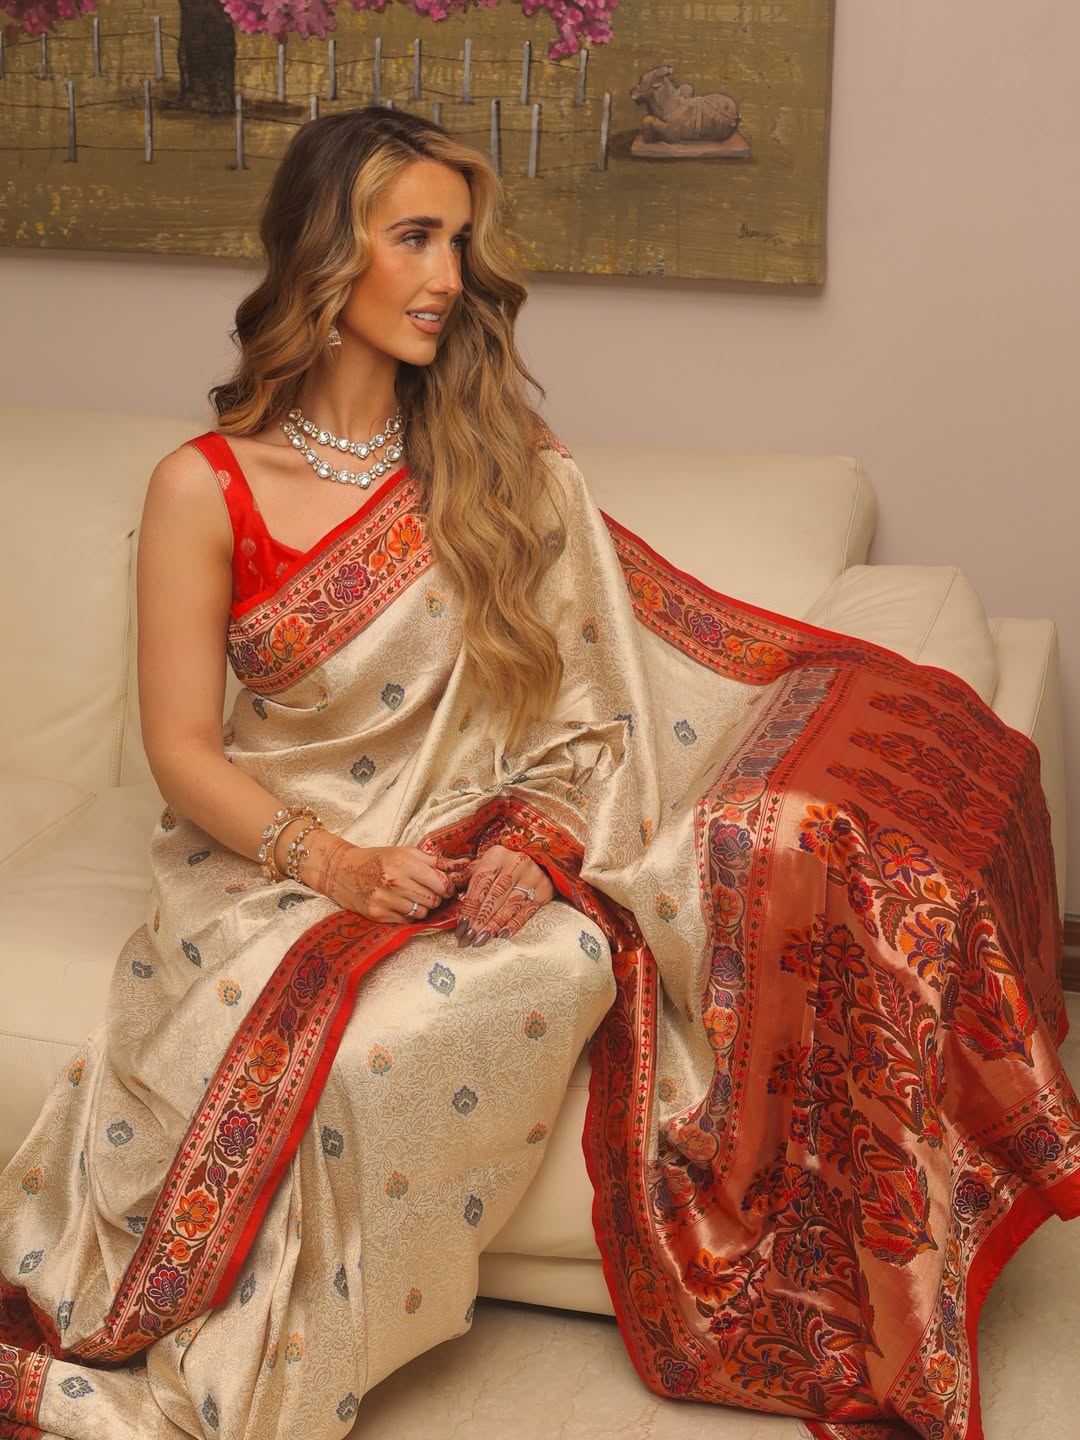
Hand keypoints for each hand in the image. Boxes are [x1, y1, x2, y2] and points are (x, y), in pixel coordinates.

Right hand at [304, 835, 462, 923]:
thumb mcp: (406, 852)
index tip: (444, 886)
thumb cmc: (378, 859)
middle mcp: (394, 881)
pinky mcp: (378, 914)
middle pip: (433, 900)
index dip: (447, 887)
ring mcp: (385, 900)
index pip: (440, 883)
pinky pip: (407, 921)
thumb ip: (436, 861)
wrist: (343, 871)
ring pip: (422, 913)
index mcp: (404, 862)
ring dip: (422, 907)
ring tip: (411, 897)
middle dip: (436, 897)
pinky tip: (400, 904)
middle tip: (428, 891)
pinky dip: (408, 914)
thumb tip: (464, 864)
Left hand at [455, 844, 553, 947]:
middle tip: (468, 937)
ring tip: (481, 939)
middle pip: (495, 895)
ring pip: (510, 905)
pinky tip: (501, 935)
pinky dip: (513, 925)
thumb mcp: (487, 863)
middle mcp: (516, 864)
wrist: (539, 859)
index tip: (461, 925)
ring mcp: (532, 877)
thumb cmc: (504, 865)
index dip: (470, 905)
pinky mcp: (544, 890)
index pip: (480, 883)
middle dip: (480, 919)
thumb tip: (450, 896)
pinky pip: (526, 911)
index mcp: (497, 855)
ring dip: (494, 925)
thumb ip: (469, 877)